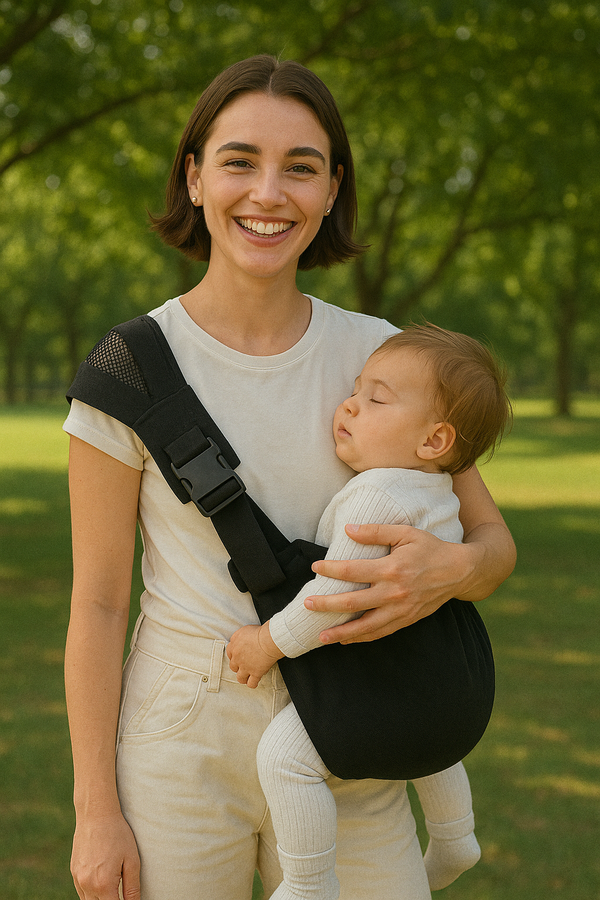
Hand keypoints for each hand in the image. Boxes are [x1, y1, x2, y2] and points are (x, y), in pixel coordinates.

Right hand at [71, 812, 139, 899]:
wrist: (96, 814)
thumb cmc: (117, 834)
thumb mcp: (132, 860)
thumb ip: (133, 888)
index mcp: (104, 885)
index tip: (128, 899)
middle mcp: (87, 885)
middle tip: (120, 889)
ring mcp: (78, 879)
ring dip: (100, 899)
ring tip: (112, 884)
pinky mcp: (73, 872)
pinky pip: (81, 891)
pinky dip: (91, 892)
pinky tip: (101, 880)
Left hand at [227, 623, 283, 688]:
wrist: (269, 639)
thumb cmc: (260, 632)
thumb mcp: (244, 630)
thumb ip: (238, 637)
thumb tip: (240, 641)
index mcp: (234, 646)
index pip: (229, 653)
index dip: (235, 655)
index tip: (240, 655)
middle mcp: (237, 658)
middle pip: (233, 666)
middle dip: (238, 666)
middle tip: (245, 664)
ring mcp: (245, 667)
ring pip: (240, 678)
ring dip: (243, 677)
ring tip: (248, 675)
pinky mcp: (255, 673)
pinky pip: (251, 683)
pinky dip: (252, 683)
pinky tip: (255, 681)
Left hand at [305, 523, 475, 643]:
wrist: (460, 572)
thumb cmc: (430, 548)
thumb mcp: (406, 532)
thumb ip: (376, 531)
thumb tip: (348, 529)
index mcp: (393, 568)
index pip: (354, 571)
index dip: (332, 570)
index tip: (315, 567)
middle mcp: (395, 592)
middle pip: (353, 602)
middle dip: (327, 605)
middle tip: (307, 605)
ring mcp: (401, 610)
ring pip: (366, 626)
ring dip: (342, 632)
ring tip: (321, 636)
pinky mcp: (406, 620)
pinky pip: (380, 632)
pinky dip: (362, 638)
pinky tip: (345, 640)